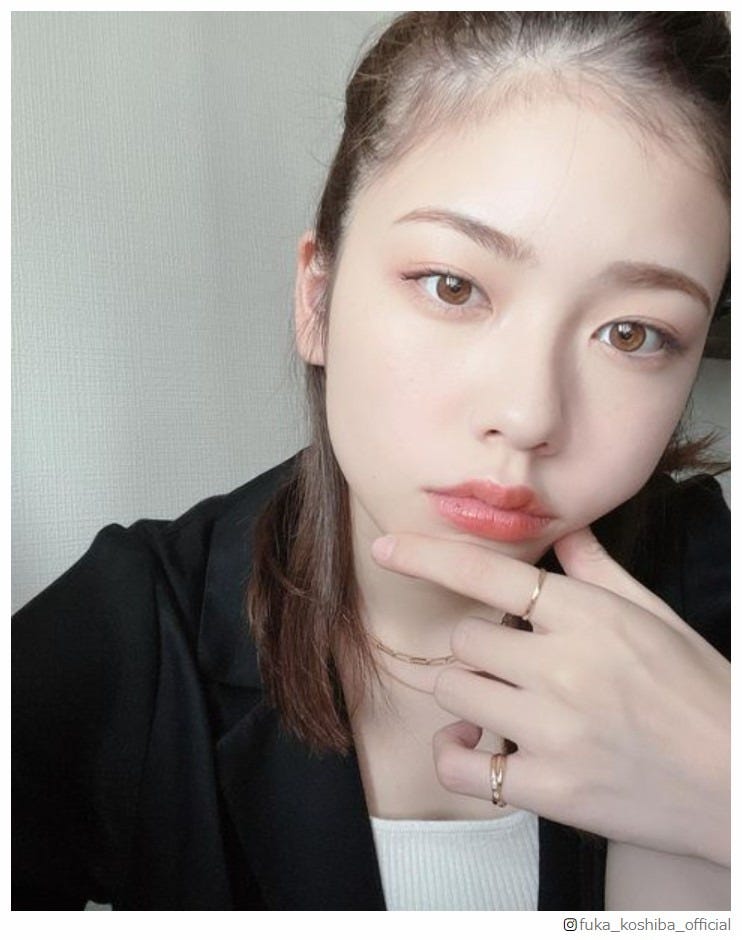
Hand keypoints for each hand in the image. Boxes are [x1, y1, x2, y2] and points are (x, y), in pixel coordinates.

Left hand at [371, 529, 729, 865]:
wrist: (739, 783)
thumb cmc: (700, 693)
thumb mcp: (656, 616)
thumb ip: (600, 570)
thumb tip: (564, 531)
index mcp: (590, 615)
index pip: (491, 571)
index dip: (429, 555)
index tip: (388, 547)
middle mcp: (564, 666)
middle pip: (464, 637)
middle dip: (477, 647)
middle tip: (509, 663)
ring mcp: (553, 729)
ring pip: (453, 690)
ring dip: (465, 692)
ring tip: (498, 704)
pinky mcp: (549, 788)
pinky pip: (461, 765)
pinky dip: (456, 753)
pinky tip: (477, 745)